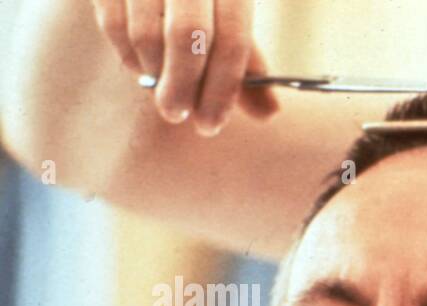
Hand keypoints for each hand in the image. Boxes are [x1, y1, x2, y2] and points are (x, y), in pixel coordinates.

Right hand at [90, 0, 277, 134]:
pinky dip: (127, 55)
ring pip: (146, 34)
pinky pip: (113, 24)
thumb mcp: (231, 16)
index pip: (233, 39)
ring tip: (161, 89)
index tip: (211, 124)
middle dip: (183, 87)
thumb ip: (247, 62)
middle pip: (187, 37)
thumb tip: (269, 112)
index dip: (222, 89)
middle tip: (177, 115)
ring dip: (155, 74)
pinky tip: (140, 66)